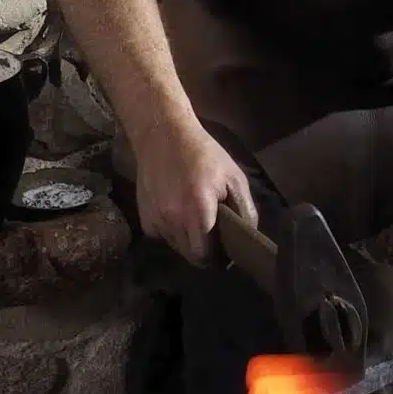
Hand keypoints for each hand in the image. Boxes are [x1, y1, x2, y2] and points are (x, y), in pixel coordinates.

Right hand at [132, 116, 256, 266]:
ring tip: (194, 220)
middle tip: (211, 237)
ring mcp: (156, 218)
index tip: (224, 251)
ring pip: (175, 246)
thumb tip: (247, 236)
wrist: (164, 136)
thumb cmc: (204, 155)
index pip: (205, 255)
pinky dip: (169, 231)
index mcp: (199, 210)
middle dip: (202, 251)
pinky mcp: (144, 215)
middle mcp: (175, 219)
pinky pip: (160, 235)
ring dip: (186, 241)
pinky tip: (176, 213)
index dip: (217, 257)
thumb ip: (245, 209)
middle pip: (189, 255)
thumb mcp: (234, 176)